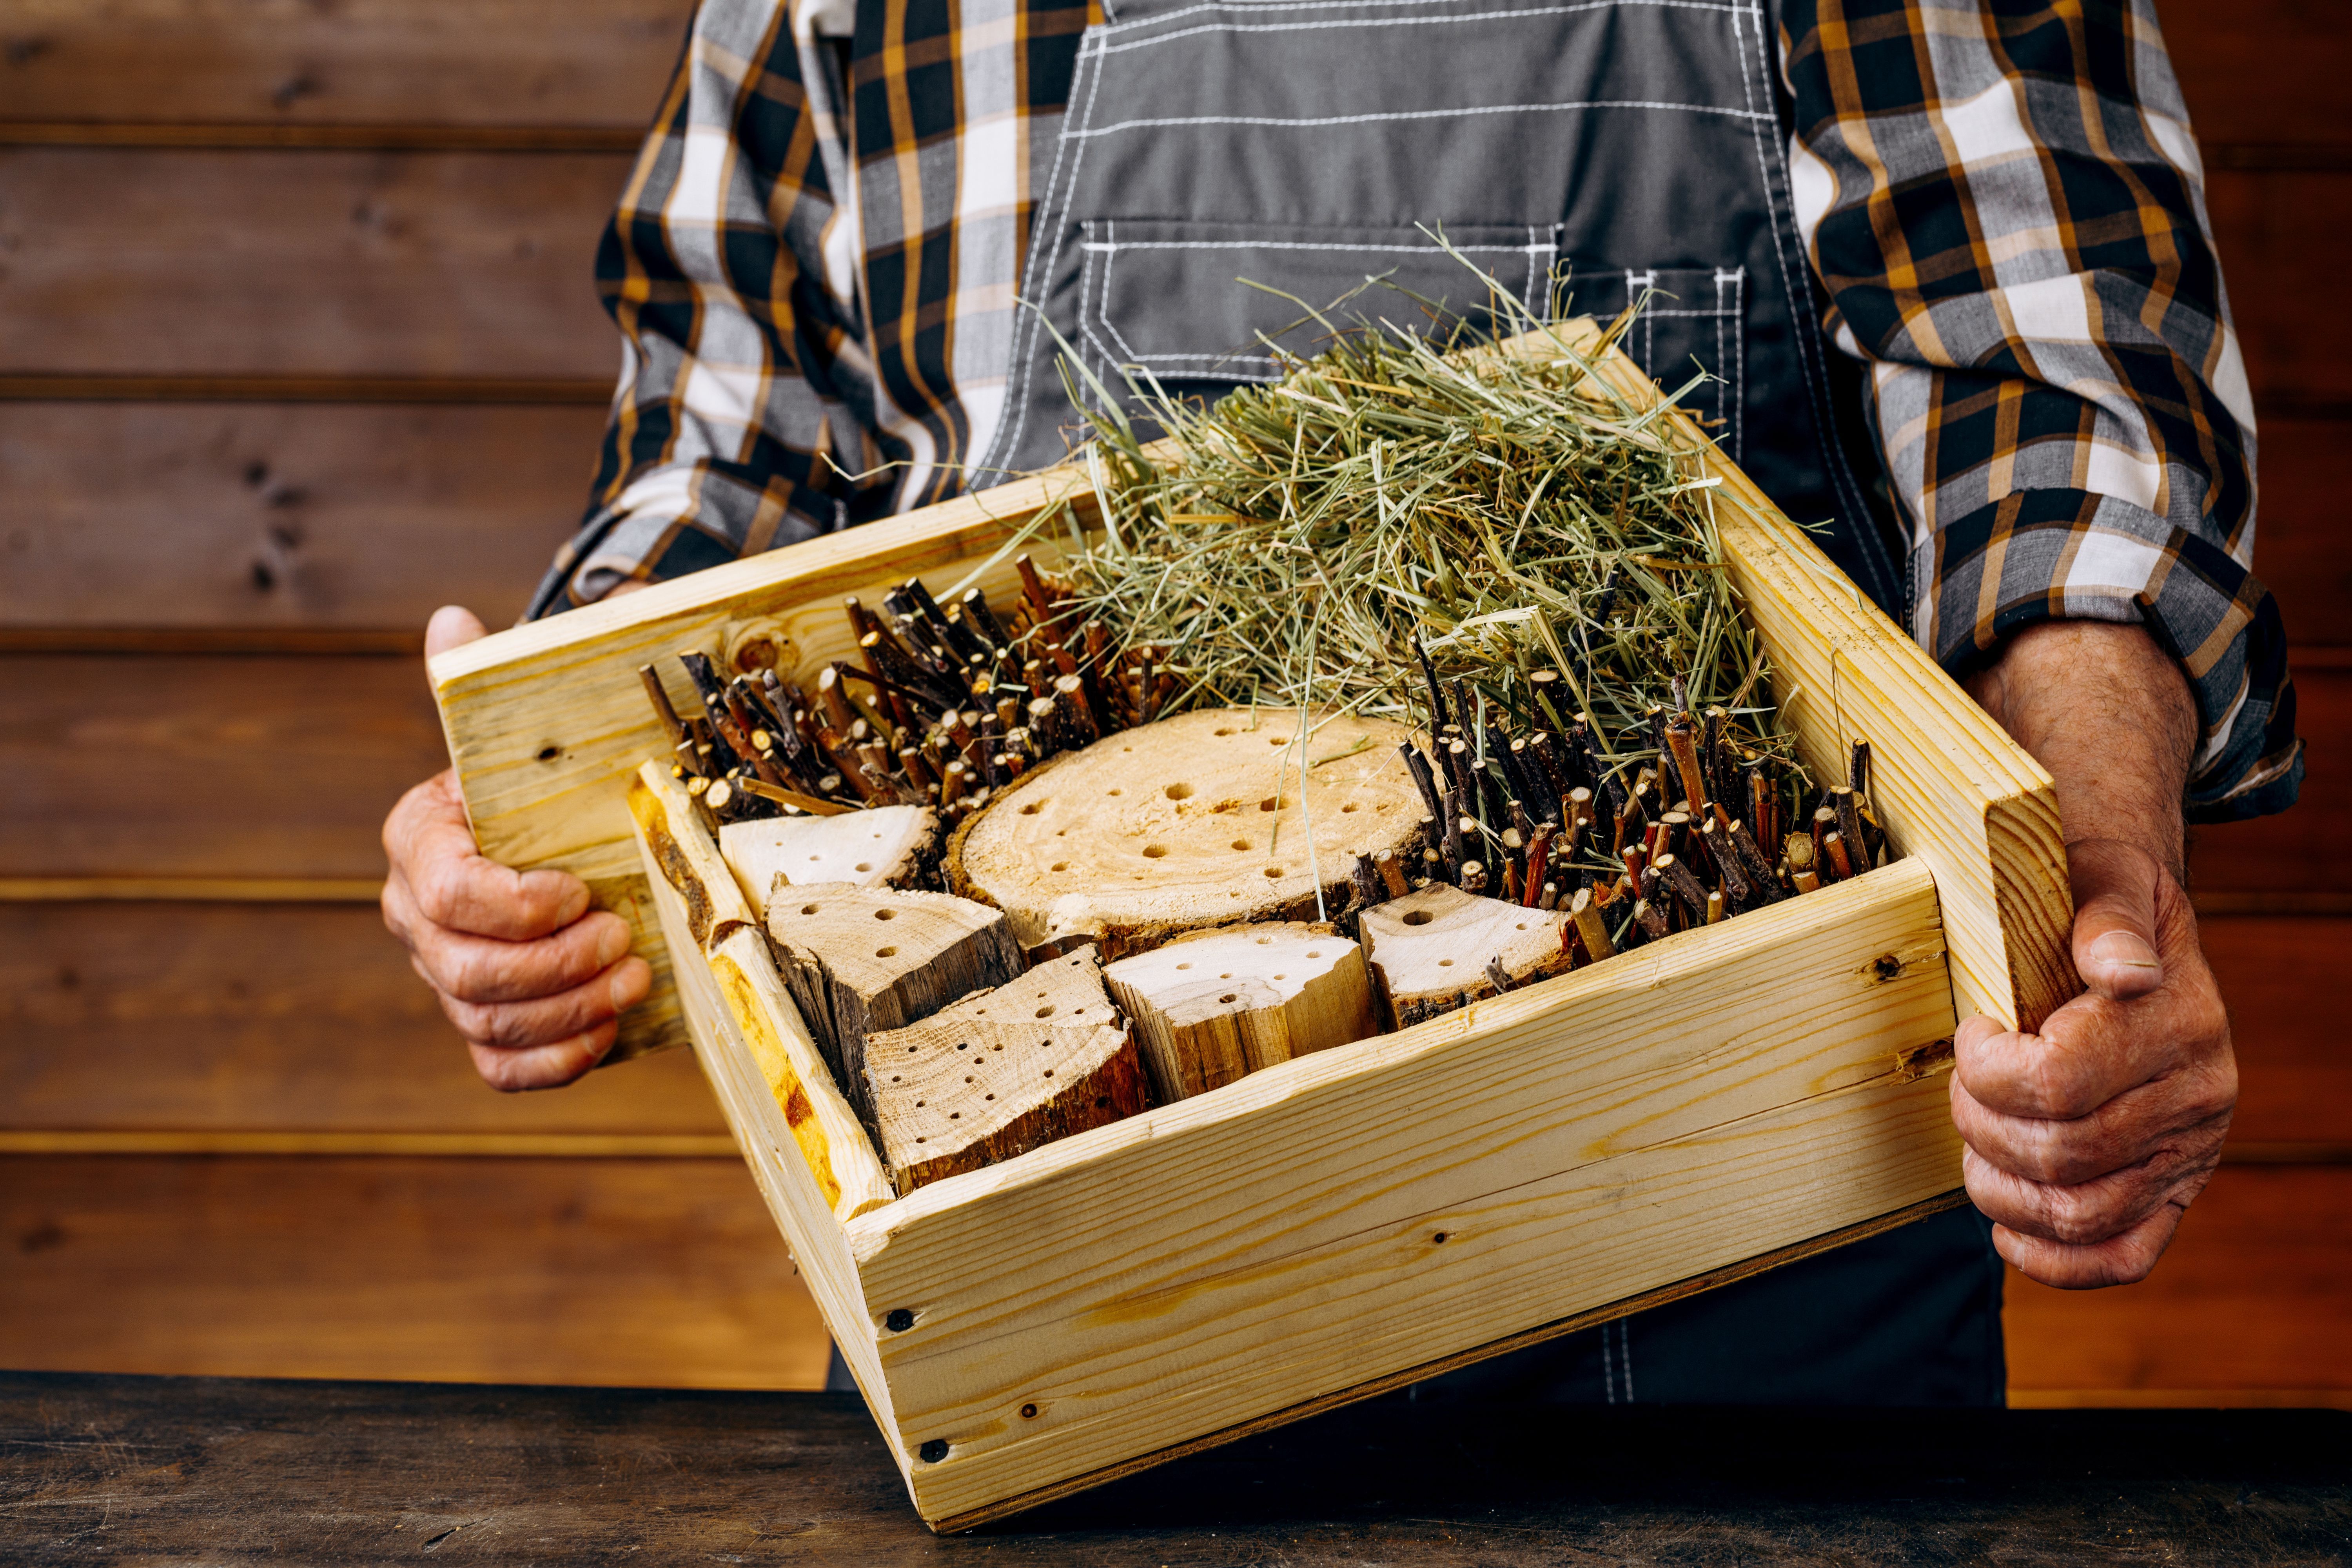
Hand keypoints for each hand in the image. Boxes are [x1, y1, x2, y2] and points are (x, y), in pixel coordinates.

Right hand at [381, 606, 651, 1088]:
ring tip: (634, 978)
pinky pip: (500, 1066)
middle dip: (554, 964)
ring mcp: (445, 976)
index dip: (515, 906)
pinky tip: (606, 1032)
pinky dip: (554, 1062)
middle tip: (624, 940)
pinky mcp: (485, 1022)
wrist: (551, 826)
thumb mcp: (516, 732)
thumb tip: (450, 620)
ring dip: (569, 1010)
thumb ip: (478, 684)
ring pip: (487, 1022)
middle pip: (467, 972)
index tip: (580, 891)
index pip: (449, 894)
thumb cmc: (536, 779)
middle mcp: (416, 917)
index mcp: (418, 844)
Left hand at [1955, 621, 2236, 1287]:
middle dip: (1981, 1122)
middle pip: (2058, 1153)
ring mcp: (2190, 1152)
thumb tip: (2120, 967)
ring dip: (2001, 1187)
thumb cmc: (2096, 902)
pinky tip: (2008, 1228)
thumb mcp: (2100, 877)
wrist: (2133, 932)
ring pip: (2077, 1212)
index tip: (1975, 1031)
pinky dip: (2054, 1259)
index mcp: (2182, 1021)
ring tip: (1978, 1140)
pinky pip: (2123, 1256)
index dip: (1988, 1067)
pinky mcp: (2173, 1191)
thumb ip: (2107, 917)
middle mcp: (2199, 1096)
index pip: (2059, 1081)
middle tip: (1965, 1083)